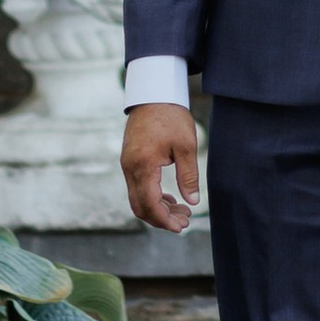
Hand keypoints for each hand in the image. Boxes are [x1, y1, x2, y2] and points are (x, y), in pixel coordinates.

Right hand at [122, 102, 202, 231]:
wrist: (153, 94)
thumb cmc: (171, 116)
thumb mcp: (186, 146)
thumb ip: (188, 176)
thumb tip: (192, 202)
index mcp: (143, 165)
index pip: (150, 204)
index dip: (164, 220)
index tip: (181, 226)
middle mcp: (130, 168)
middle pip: (140, 206)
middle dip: (161, 219)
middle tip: (184, 221)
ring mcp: (127, 165)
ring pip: (138, 199)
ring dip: (157, 209)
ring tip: (181, 211)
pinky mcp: (129, 161)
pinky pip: (137, 187)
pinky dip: (152, 197)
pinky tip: (170, 198)